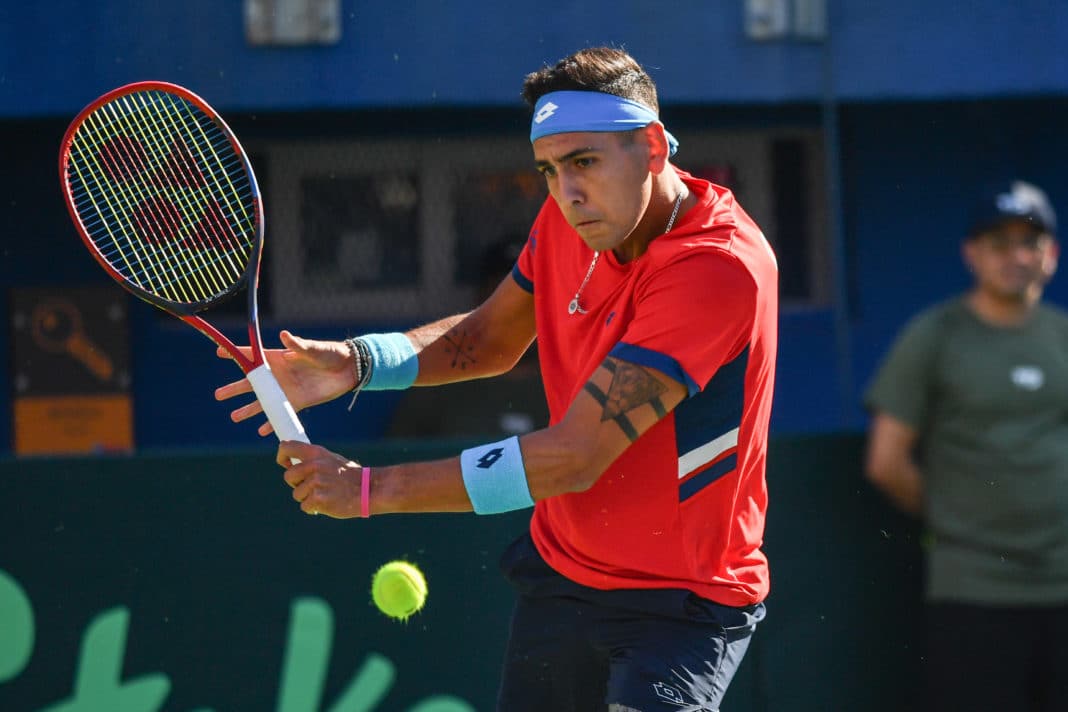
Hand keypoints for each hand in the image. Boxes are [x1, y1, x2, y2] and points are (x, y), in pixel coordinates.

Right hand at [215, 330, 354, 435]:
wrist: (349, 370)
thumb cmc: (331, 354)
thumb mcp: (314, 349)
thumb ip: (299, 345)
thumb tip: (284, 335)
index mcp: (280, 358)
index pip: (254, 356)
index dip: (236, 354)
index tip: (219, 353)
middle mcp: (279, 375)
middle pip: (252, 383)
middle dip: (235, 388)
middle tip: (218, 395)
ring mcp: (286, 390)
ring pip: (262, 401)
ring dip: (249, 410)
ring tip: (234, 417)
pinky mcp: (297, 403)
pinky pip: (280, 414)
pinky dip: (271, 422)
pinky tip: (261, 431)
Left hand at [278, 440, 363, 517]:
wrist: (368, 489)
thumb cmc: (350, 476)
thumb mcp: (332, 459)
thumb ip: (313, 460)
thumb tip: (293, 463)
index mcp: (316, 453)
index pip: (287, 447)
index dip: (282, 456)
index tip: (286, 464)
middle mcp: (314, 466)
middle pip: (288, 476)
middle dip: (297, 483)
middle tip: (311, 486)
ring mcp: (316, 482)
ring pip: (297, 494)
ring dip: (307, 498)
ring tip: (324, 495)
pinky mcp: (318, 499)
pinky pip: (305, 506)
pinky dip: (313, 508)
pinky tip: (326, 504)